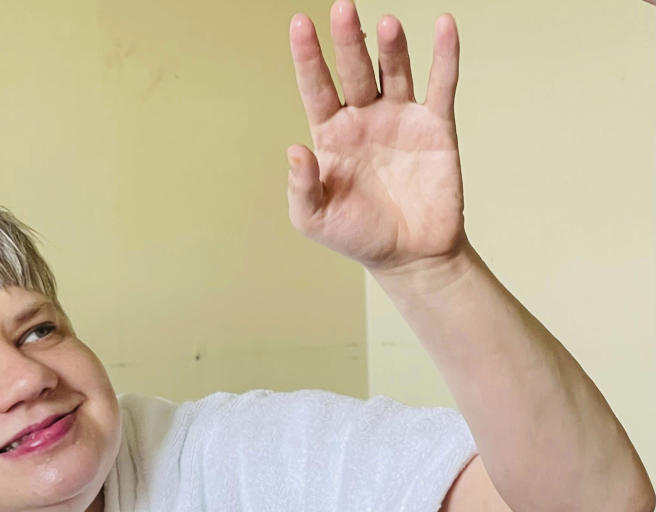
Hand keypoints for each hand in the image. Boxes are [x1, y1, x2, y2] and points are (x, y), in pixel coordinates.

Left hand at [288, 2, 467, 275]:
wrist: (410, 256)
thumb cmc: (358, 237)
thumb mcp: (315, 219)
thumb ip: (301, 186)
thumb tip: (296, 150)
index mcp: (332, 137)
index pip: (316, 88)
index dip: (308, 57)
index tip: (299, 24)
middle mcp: (365, 120)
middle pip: (354, 70)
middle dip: (348, 41)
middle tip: (342, 7)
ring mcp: (401, 119)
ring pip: (394, 70)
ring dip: (391, 47)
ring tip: (386, 25)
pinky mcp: (435, 127)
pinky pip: (441, 84)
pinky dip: (445, 55)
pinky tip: (445, 25)